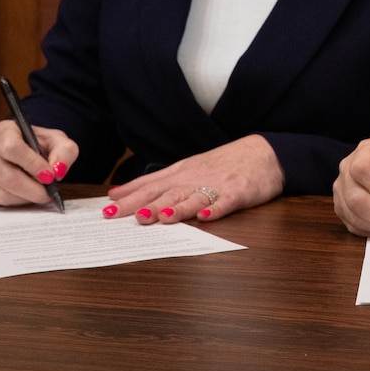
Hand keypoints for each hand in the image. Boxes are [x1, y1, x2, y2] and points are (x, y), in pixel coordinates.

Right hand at [0, 120, 77, 206]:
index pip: (12, 148)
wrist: (26, 148)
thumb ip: (64, 151)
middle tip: (49, 193)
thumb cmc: (39, 143)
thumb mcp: (57, 140)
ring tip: (41, 194)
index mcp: (3, 131)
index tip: (49, 176)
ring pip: (0, 192)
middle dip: (32, 189)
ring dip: (25, 197)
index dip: (32, 164)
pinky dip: (17, 201)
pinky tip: (29, 196)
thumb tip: (58, 171)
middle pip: (6, 175)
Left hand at [105, 134, 283, 223]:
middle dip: (141, 204)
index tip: (106, 208)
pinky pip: (226, 202)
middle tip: (119, 215)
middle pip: (164, 193)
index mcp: (182, 173)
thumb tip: (120, 192)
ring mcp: (217, 185)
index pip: (150, 185)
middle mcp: (195, 178)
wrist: (264, 153)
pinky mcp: (239, 193)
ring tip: (158, 217)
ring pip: (192, 197)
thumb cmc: (223, 164)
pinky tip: (206, 216)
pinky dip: (216, 209)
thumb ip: (157, 182)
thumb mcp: (188, 168)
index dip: (128, 197)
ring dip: (175, 207)